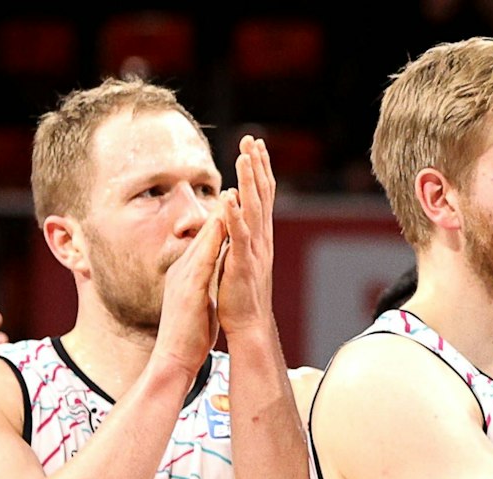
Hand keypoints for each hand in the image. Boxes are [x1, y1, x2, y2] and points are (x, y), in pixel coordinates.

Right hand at [148, 206, 228, 379]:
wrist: (174, 358)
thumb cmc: (188, 335)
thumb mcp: (197, 303)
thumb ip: (202, 286)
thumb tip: (209, 279)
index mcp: (188, 274)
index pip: (206, 242)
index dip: (219, 221)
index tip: (233, 202)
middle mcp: (183, 271)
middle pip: (203, 235)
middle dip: (218, 210)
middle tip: (234, 185)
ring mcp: (184, 278)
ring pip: (202, 241)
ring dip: (216, 217)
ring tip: (231, 195)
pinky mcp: (189, 289)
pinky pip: (203, 259)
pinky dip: (213, 241)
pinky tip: (222, 228)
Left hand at [217, 136, 276, 338]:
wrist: (249, 324)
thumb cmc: (242, 294)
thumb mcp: (241, 257)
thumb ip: (240, 236)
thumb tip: (235, 216)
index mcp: (259, 236)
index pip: (262, 197)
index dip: (260, 171)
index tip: (255, 146)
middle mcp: (261, 239)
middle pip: (262, 196)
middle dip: (257, 166)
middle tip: (252, 140)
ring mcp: (253, 251)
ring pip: (253, 209)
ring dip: (249, 182)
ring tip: (244, 158)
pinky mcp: (241, 264)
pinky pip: (238, 236)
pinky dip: (234, 216)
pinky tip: (230, 197)